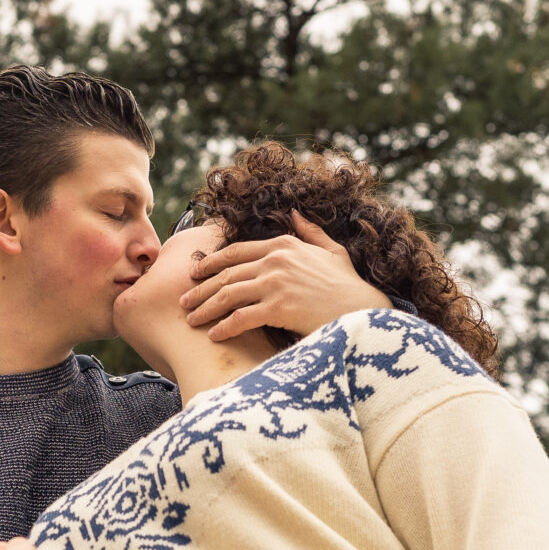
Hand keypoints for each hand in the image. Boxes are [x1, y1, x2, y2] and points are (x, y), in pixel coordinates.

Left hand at [181, 210, 389, 341]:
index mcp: (284, 244)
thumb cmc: (349, 286)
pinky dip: (224, 327)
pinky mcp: (278, 307)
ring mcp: (276, 283)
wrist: (364, 311)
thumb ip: (310, 231)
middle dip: (202, 288)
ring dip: (206, 308)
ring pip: (228, 295)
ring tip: (191, 320)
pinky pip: (240, 318)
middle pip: (227, 274)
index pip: (237, 251)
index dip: (212, 262)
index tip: (197, 273)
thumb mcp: (331, 251)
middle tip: (184, 300)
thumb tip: (294, 213)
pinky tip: (213, 336)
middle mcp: (276, 260)